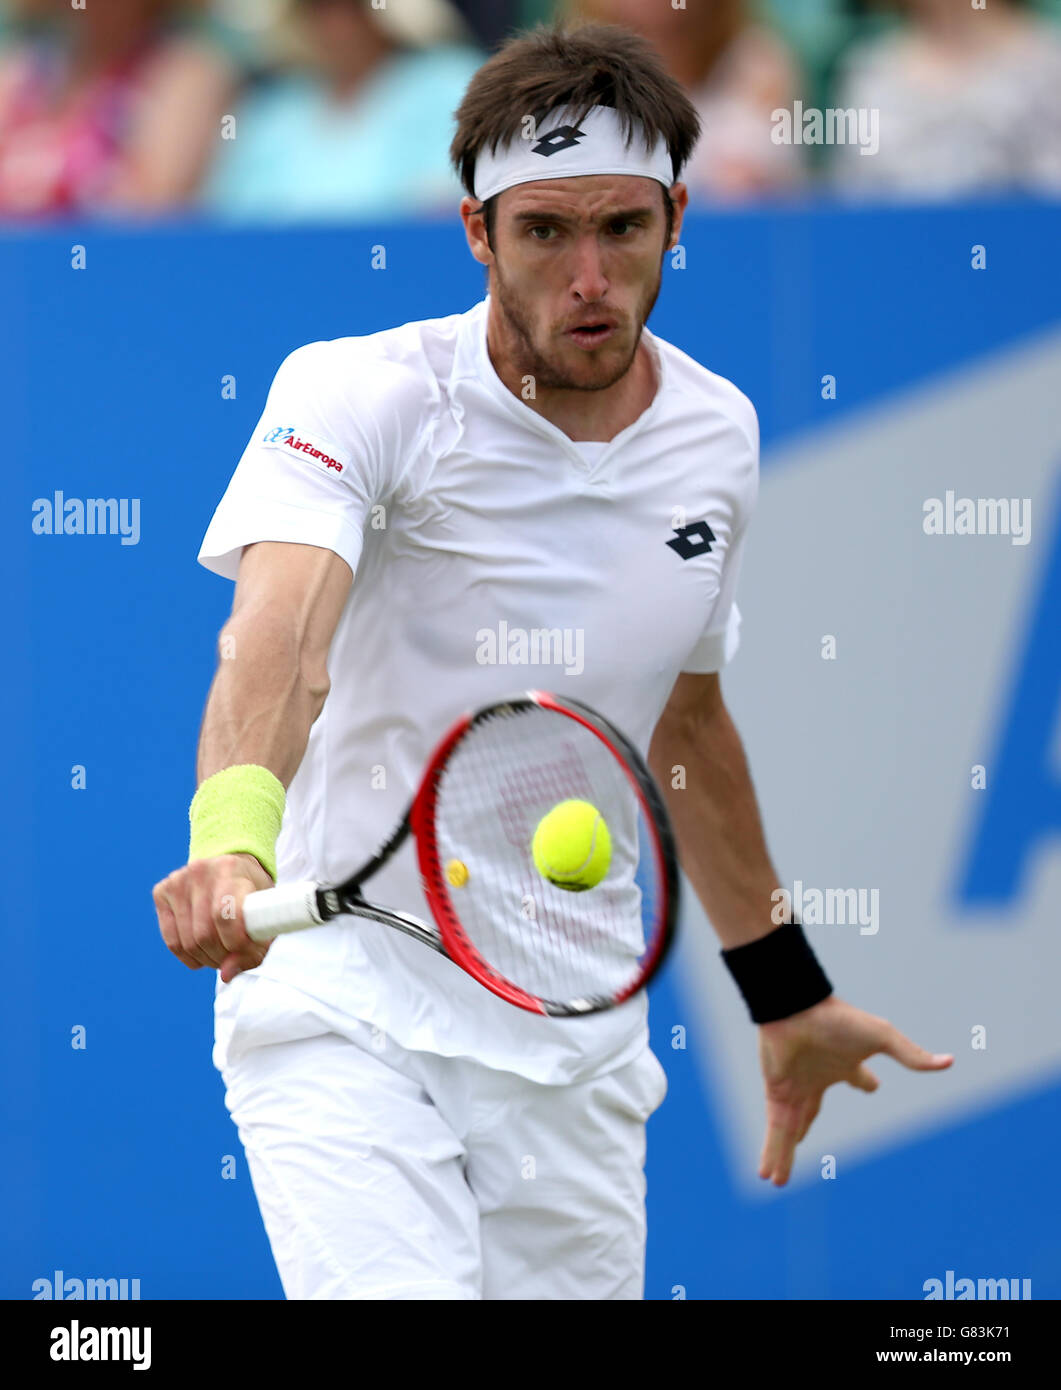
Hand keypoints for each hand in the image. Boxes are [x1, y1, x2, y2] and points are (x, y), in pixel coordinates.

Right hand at [153, 852, 274, 982]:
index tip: (247, 950)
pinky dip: (188, 957)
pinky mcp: (162, 892)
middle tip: (233, 957)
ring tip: (221, 955)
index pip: (224, 915)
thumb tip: (227, 975)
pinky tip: (202, 953)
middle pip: (204, 934)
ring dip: (206, 959)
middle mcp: (200, 872)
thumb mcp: (265, 914)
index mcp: (230, 870)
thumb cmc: (253, 894)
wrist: (232, 865)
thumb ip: (254, 948)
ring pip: (187, 942)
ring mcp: (177, 881)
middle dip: (221, 956)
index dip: (236, 944)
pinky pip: (172, 941)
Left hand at [756, 995, 952, 1185]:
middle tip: (804, 1146)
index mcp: (844, 1064)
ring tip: (777, 1182)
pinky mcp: (777, 1093)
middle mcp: (816, 1078)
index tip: (871, 1086)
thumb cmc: (837, 1019)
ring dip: (784, 1154)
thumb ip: (912, 1055)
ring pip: (789, 1129)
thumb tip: (950, 1062)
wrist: (795, 1008)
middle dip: (804, 1130)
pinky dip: (773, 1152)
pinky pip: (776, 1129)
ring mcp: (795, 1087)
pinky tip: (767, 1174)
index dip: (865, 1082)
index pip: (857, 1078)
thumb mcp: (882, 1037)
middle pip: (809, 1114)